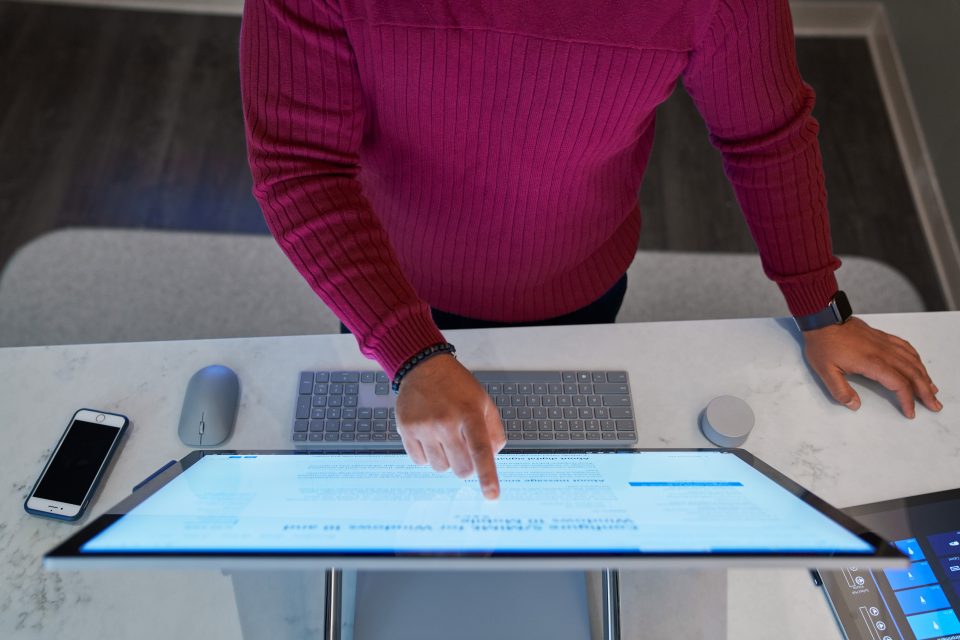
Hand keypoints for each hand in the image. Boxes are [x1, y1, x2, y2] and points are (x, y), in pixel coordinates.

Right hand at [394, 354, 505, 497]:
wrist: (424, 367)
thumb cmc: (457, 387)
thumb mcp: (483, 402)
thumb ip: (494, 431)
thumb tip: (493, 457)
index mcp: (470, 413)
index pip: (481, 450)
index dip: (487, 476)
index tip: (491, 496)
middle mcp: (446, 421)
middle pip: (460, 468)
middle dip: (466, 467)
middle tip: (463, 450)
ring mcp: (424, 426)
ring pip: (440, 468)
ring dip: (445, 460)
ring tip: (445, 438)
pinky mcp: (406, 429)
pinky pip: (420, 462)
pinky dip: (427, 456)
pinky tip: (429, 437)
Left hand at [803, 316, 940, 417]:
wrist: (823, 319)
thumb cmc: (823, 345)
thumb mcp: (825, 371)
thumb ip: (840, 390)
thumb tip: (854, 405)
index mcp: (872, 363)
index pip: (898, 384)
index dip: (907, 400)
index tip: (910, 412)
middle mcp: (884, 352)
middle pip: (913, 373)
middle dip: (925, 391)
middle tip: (934, 405)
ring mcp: (884, 343)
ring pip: (912, 360)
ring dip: (925, 376)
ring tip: (932, 389)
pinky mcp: (882, 337)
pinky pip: (906, 347)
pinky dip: (916, 358)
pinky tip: (919, 365)